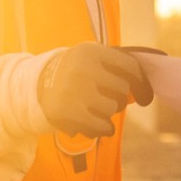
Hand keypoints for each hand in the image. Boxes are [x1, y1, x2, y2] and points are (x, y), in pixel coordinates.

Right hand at [38, 43, 152, 137]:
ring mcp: (73, 91)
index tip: (145, 96)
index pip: (129, 66)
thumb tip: (143, 91)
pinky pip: (101, 126)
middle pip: (122, 89)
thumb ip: (117, 67)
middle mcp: (82, 69)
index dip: (141, 82)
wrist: (35, 85)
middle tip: (110, 99)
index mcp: (91, 51)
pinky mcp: (66, 113)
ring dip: (109, 112)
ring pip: (112, 108)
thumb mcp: (92, 59)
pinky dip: (105, 128)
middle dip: (120, 97)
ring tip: (97, 108)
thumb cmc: (75, 71)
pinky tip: (100, 126)